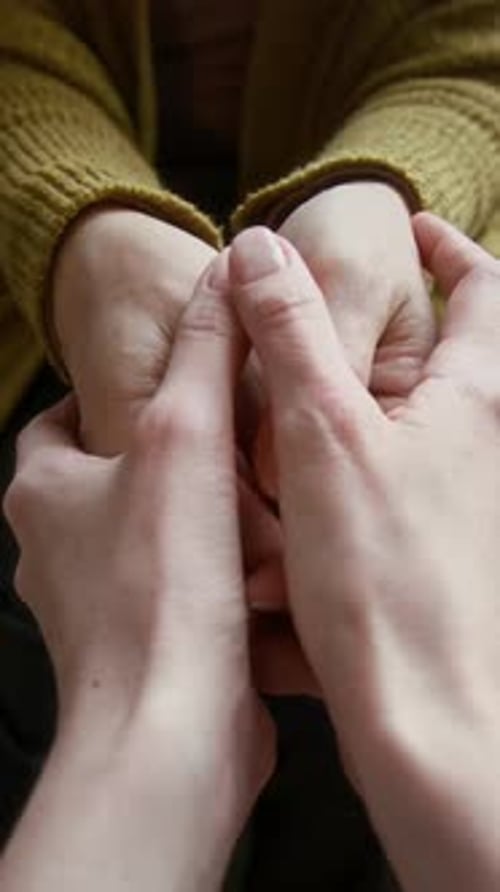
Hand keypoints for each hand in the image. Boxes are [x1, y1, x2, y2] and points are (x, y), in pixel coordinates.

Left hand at [4, 251, 274, 889]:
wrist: (170, 731)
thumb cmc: (163, 586)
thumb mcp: (188, 438)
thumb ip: (207, 352)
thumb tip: (231, 271)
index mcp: (44, 490)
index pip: (59, 422)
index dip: (112, 398)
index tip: (165, 391)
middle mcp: (54, 549)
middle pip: (106, 481)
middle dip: (161, 462)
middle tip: (225, 444)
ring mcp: (91, 606)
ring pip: (142, 541)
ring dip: (189, 523)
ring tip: (251, 506)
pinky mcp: (135, 652)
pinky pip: (171, 595)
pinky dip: (204, 580)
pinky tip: (252, 575)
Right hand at [229, 223, 499, 891]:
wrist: (427, 716)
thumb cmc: (383, 579)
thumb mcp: (321, 434)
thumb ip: (291, 333)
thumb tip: (259, 249)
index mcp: (473, 399)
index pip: (482, 290)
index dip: (447, 249)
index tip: (411, 228)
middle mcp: (486, 443)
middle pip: (460, 352)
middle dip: (409, 318)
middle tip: (348, 302)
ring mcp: (469, 496)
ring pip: (425, 418)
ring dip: (374, 392)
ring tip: (308, 388)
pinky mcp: (443, 544)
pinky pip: (404, 477)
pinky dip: (360, 460)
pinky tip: (306, 482)